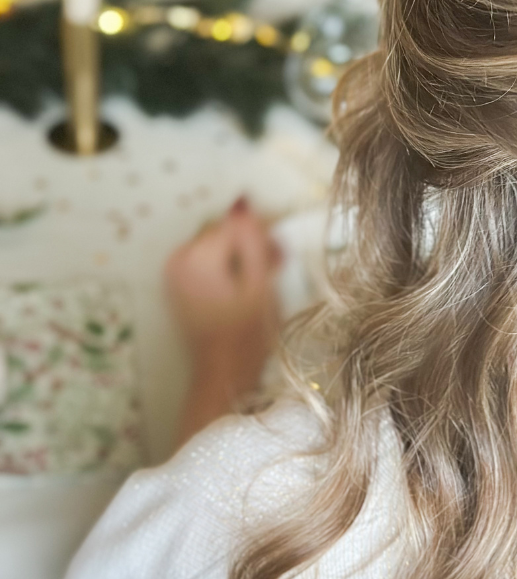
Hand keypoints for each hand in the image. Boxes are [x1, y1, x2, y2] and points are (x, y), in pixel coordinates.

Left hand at [166, 198, 281, 442]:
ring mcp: (175, 271)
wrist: (224, 373)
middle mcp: (178, 258)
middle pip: (224, 232)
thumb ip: (253, 242)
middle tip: (276, 266)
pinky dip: (228, 265)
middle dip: (251, 244)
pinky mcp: (179, 282)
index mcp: (196, 257)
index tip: (279, 256)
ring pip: (218, 245)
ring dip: (242, 255)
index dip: (261, 236)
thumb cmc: (246, 335)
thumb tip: (244, 205)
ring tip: (262, 279)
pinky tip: (245, 285)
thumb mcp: (259, 285)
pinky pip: (209, 259)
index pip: (234, 224)